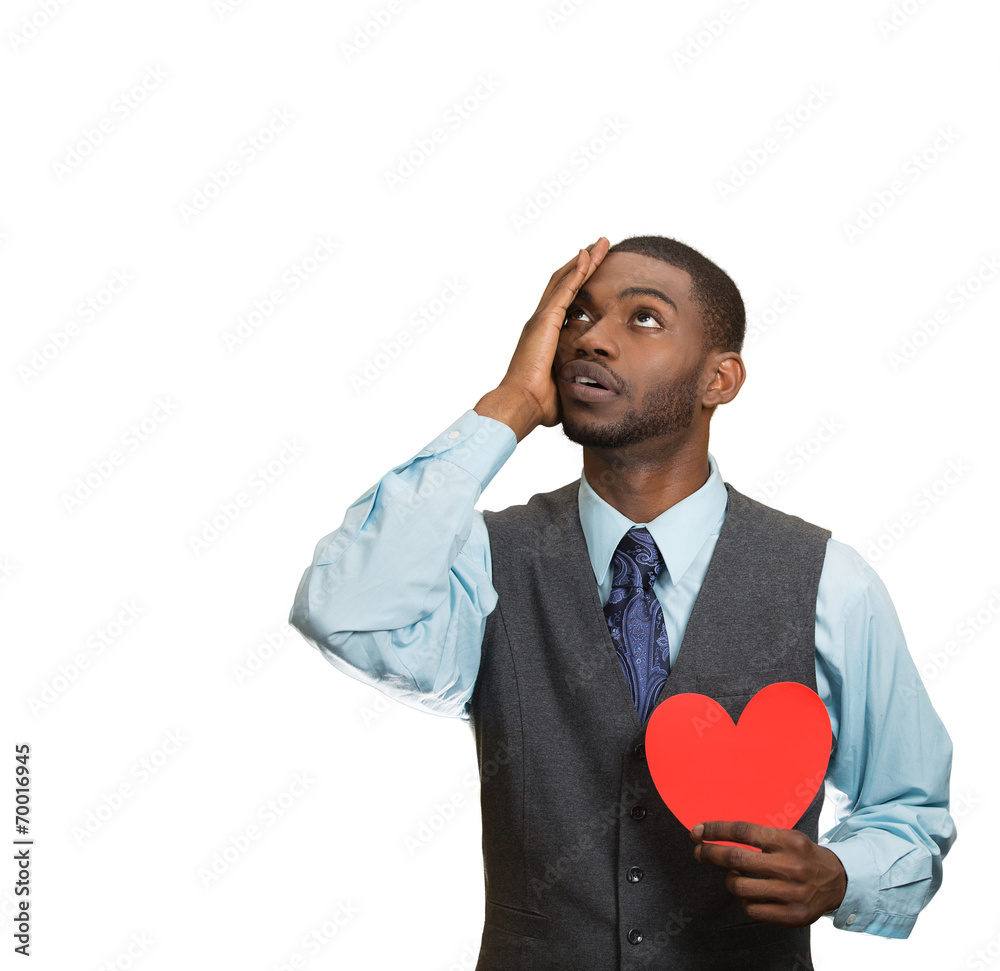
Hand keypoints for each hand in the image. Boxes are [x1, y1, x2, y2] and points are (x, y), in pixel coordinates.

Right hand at [474, 237, 609, 441]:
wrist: (521, 404)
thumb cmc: (539, 402)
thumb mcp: (563, 384)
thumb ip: (573, 377)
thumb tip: (587, 386)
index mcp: (543, 334)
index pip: (563, 300)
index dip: (578, 281)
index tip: (593, 267)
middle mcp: (540, 321)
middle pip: (563, 282)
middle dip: (582, 262)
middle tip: (599, 246)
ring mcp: (541, 319)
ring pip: (565, 279)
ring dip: (584, 260)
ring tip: (601, 243)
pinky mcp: (545, 322)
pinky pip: (565, 290)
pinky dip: (577, 272)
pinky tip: (589, 256)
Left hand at [690, 821, 846, 927]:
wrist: (837, 882)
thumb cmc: (802, 855)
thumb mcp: (787, 836)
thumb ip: (758, 836)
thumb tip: (715, 835)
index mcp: (788, 841)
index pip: (743, 831)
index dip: (716, 830)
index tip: (697, 831)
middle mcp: (791, 866)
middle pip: (737, 859)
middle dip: (710, 854)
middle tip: (698, 851)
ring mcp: (792, 893)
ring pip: (740, 887)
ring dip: (729, 881)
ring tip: (734, 876)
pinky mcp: (792, 916)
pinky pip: (752, 909)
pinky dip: (745, 900)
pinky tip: (751, 894)